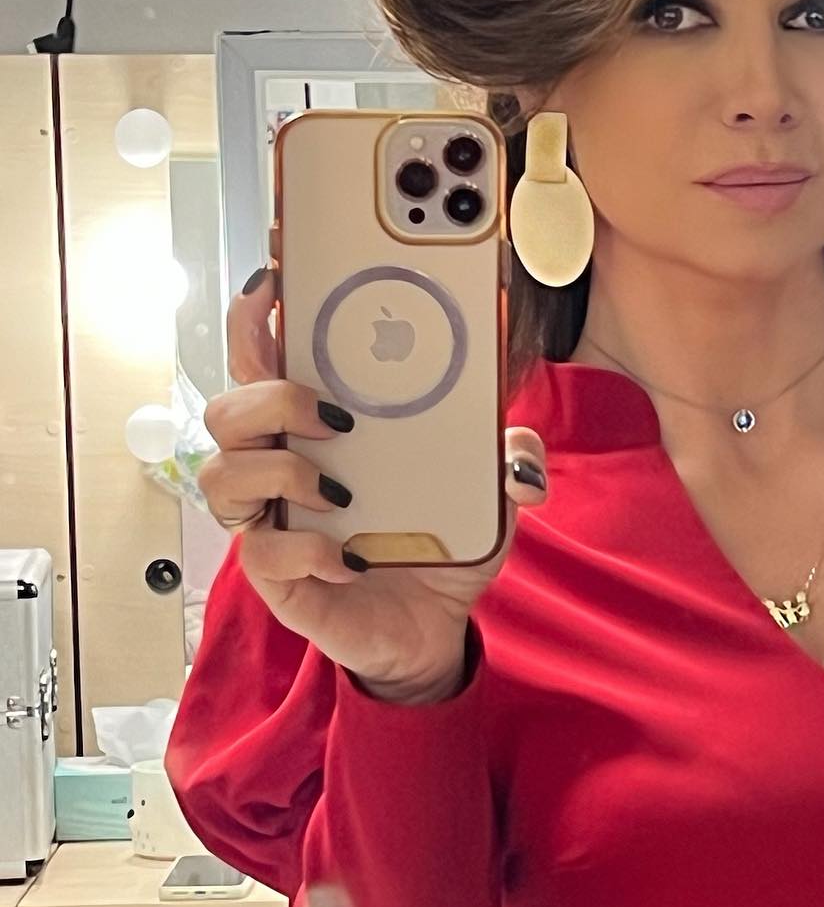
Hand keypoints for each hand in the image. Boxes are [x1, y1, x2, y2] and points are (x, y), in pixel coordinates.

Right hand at [198, 269, 547, 700]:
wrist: (435, 628)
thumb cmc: (438, 545)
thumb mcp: (487, 496)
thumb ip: (506, 461)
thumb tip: (520, 451)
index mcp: (317, 428)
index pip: (263, 361)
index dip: (254, 318)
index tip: (273, 279)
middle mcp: (279, 467)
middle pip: (226, 408)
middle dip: (272, 396)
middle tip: (336, 414)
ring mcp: (271, 521)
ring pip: (221, 474)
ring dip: (280, 470)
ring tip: (339, 489)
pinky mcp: (277, 577)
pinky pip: (265, 552)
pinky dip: (310, 550)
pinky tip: (353, 559)